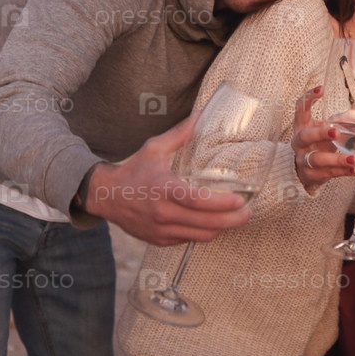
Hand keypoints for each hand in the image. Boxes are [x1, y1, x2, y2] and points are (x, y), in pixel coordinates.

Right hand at [85, 113, 251, 245]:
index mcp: (163, 189)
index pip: (196, 201)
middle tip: (248, 213)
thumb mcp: (154, 148)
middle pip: (205, 223)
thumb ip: (179, 134)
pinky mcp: (160, 240)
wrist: (106, 197)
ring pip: (201, 236)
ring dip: (221, 228)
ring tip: (236, 218)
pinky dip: (204, 233)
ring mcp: (161, 229)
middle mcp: (163, 213)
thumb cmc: (134, 170)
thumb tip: (200, 115)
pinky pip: (190, 240)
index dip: (221, 203)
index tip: (240, 200)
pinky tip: (214, 223)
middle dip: (232, 220)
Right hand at [290, 86, 354, 188]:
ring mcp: (303, 159)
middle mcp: (300, 142)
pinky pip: (327, 173)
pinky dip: (342, 172)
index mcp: (303, 125)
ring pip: (317, 159)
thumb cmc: (318, 143)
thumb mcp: (328, 128)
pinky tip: (354, 170)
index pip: (300, 108)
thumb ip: (348, 118)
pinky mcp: (311, 175)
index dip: (309, 98)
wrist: (304, 171)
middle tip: (335, 131)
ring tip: (353, 159)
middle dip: (321, 133)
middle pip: (306, 136)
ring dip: (336, 159)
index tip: (321, 89)